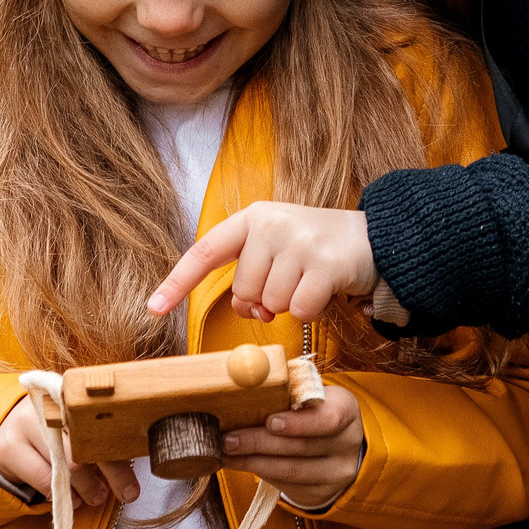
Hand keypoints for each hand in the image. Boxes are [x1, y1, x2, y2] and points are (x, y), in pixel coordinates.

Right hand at [0, 396, 139, 508]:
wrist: (6, 433)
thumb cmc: (53, 431)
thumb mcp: (75, 425)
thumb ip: (100, 435)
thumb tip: (136, 459)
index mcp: (68, 393)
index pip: (100, 418)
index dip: (119, 444)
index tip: (135, 468)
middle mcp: (45, 404)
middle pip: (85, 441)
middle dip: (112, 473)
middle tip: (127, 493)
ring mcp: (24, 424)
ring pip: (67, 464)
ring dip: (88, 488)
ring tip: (96, 495)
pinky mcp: (10, 448)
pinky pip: (45, 479)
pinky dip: (63, 495)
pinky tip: (72, 498)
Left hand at [145, 202, 374, 323]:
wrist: (374, 239)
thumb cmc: (315, 249)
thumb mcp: (277, 250)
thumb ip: (251, 276)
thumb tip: (245, 311)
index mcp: (252, 217)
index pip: (204, 252)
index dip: (177, 282)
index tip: (153, 308)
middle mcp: (272, 224)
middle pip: (244, 290)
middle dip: (263, 300)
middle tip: (288, 284)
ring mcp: (299, 242)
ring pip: (272, 303)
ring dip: (290, 305)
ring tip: (308, 281)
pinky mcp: (325, 264)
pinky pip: (300, 310)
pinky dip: (311, 310)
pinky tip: (324, 290)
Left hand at [222, 383, 363, 509]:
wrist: (336, 443)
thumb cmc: (310, 408)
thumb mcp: (308, 391)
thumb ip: (284, 386)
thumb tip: (243, 377)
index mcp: (346, 410)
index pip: (328, 419)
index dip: (298, 423)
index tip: (269, 421)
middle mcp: (347, 444)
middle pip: (301, 447)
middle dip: (259, 443)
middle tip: (228, 439)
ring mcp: (336, 473)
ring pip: (291, 471)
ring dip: (253, 462)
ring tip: (226, 453)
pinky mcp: (321, 494)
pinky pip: (287, 485)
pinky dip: (260, 473)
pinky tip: (239, 463)